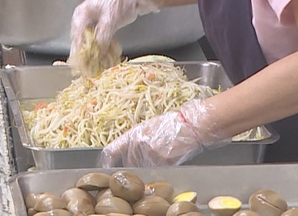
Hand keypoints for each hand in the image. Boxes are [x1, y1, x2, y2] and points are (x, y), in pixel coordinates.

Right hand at [70, 0, 158, 57]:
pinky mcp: (103, 28)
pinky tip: (112, 53)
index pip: (76, 37)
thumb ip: (103, 36)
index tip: (81, 64)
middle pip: (82, 41)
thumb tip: (98, 53)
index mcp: (81, 15)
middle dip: (88, 54)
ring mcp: (94, 25)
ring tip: (104, 63)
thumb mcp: (109, 19)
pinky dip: (106, 48)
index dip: (78, 51)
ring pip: (92, 43)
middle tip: (91, 68)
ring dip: (98, 53)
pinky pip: (101, 41)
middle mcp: (84, 21)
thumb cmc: (117, 0)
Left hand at [99, 98, 230, 166]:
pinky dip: (159, 170)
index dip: (107, 162)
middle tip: (147, 160)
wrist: (191, 125)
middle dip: (134, 165)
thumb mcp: (148, 127)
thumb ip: (136, 141)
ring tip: (160, 156)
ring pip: (141, 170)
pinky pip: (154, 172)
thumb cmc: (172, 124)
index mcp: (132, 134)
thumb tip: (127, 155)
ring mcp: (149, 155)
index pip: (111, 151)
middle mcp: (137, 145)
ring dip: (147, 168)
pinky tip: (167, 159)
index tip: (106, 168)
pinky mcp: (161, 163)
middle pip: (128, 164)